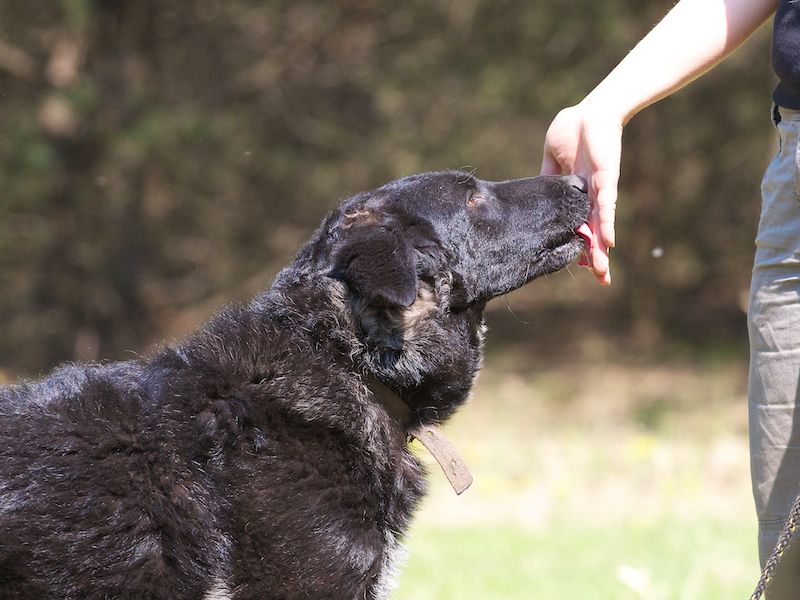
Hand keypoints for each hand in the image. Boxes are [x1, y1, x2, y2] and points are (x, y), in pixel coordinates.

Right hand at [540, 102, 622, 284]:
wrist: (593, 110)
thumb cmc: (573, 129)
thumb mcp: (552, 158)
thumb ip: (547, 177)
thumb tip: (539, 193)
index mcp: (577, 194)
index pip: (579, 225)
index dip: (581, 245)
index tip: (580, 266)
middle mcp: (591, 197)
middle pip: (594, 232)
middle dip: (597, 256)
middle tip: (601, 281)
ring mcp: (600, 189)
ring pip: (600, 226)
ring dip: (601, 249)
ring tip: (602, 272)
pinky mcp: (606, 179)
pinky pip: (606, 205)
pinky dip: (606, 224)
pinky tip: (608, 242)